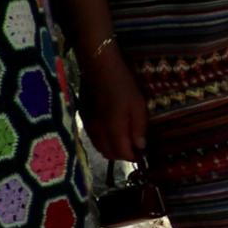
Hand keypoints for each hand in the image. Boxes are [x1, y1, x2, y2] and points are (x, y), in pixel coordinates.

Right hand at [74, 40, 145, 165]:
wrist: (101, 71)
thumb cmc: (124, 87)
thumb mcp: (138, 106)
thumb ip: (138, 128)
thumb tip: (140, 147)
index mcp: (113, 129)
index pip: (122, 153)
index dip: (133, 157)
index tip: (143, 154)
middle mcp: (98, 132)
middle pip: (109, 154)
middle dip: (123, 155)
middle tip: (135, 148)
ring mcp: (89, 127)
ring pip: (100, 148)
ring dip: (113, 149)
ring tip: (126, 141)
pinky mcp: (84, 121)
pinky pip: (95, 139)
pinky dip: (105, 142)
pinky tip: (114, 134)